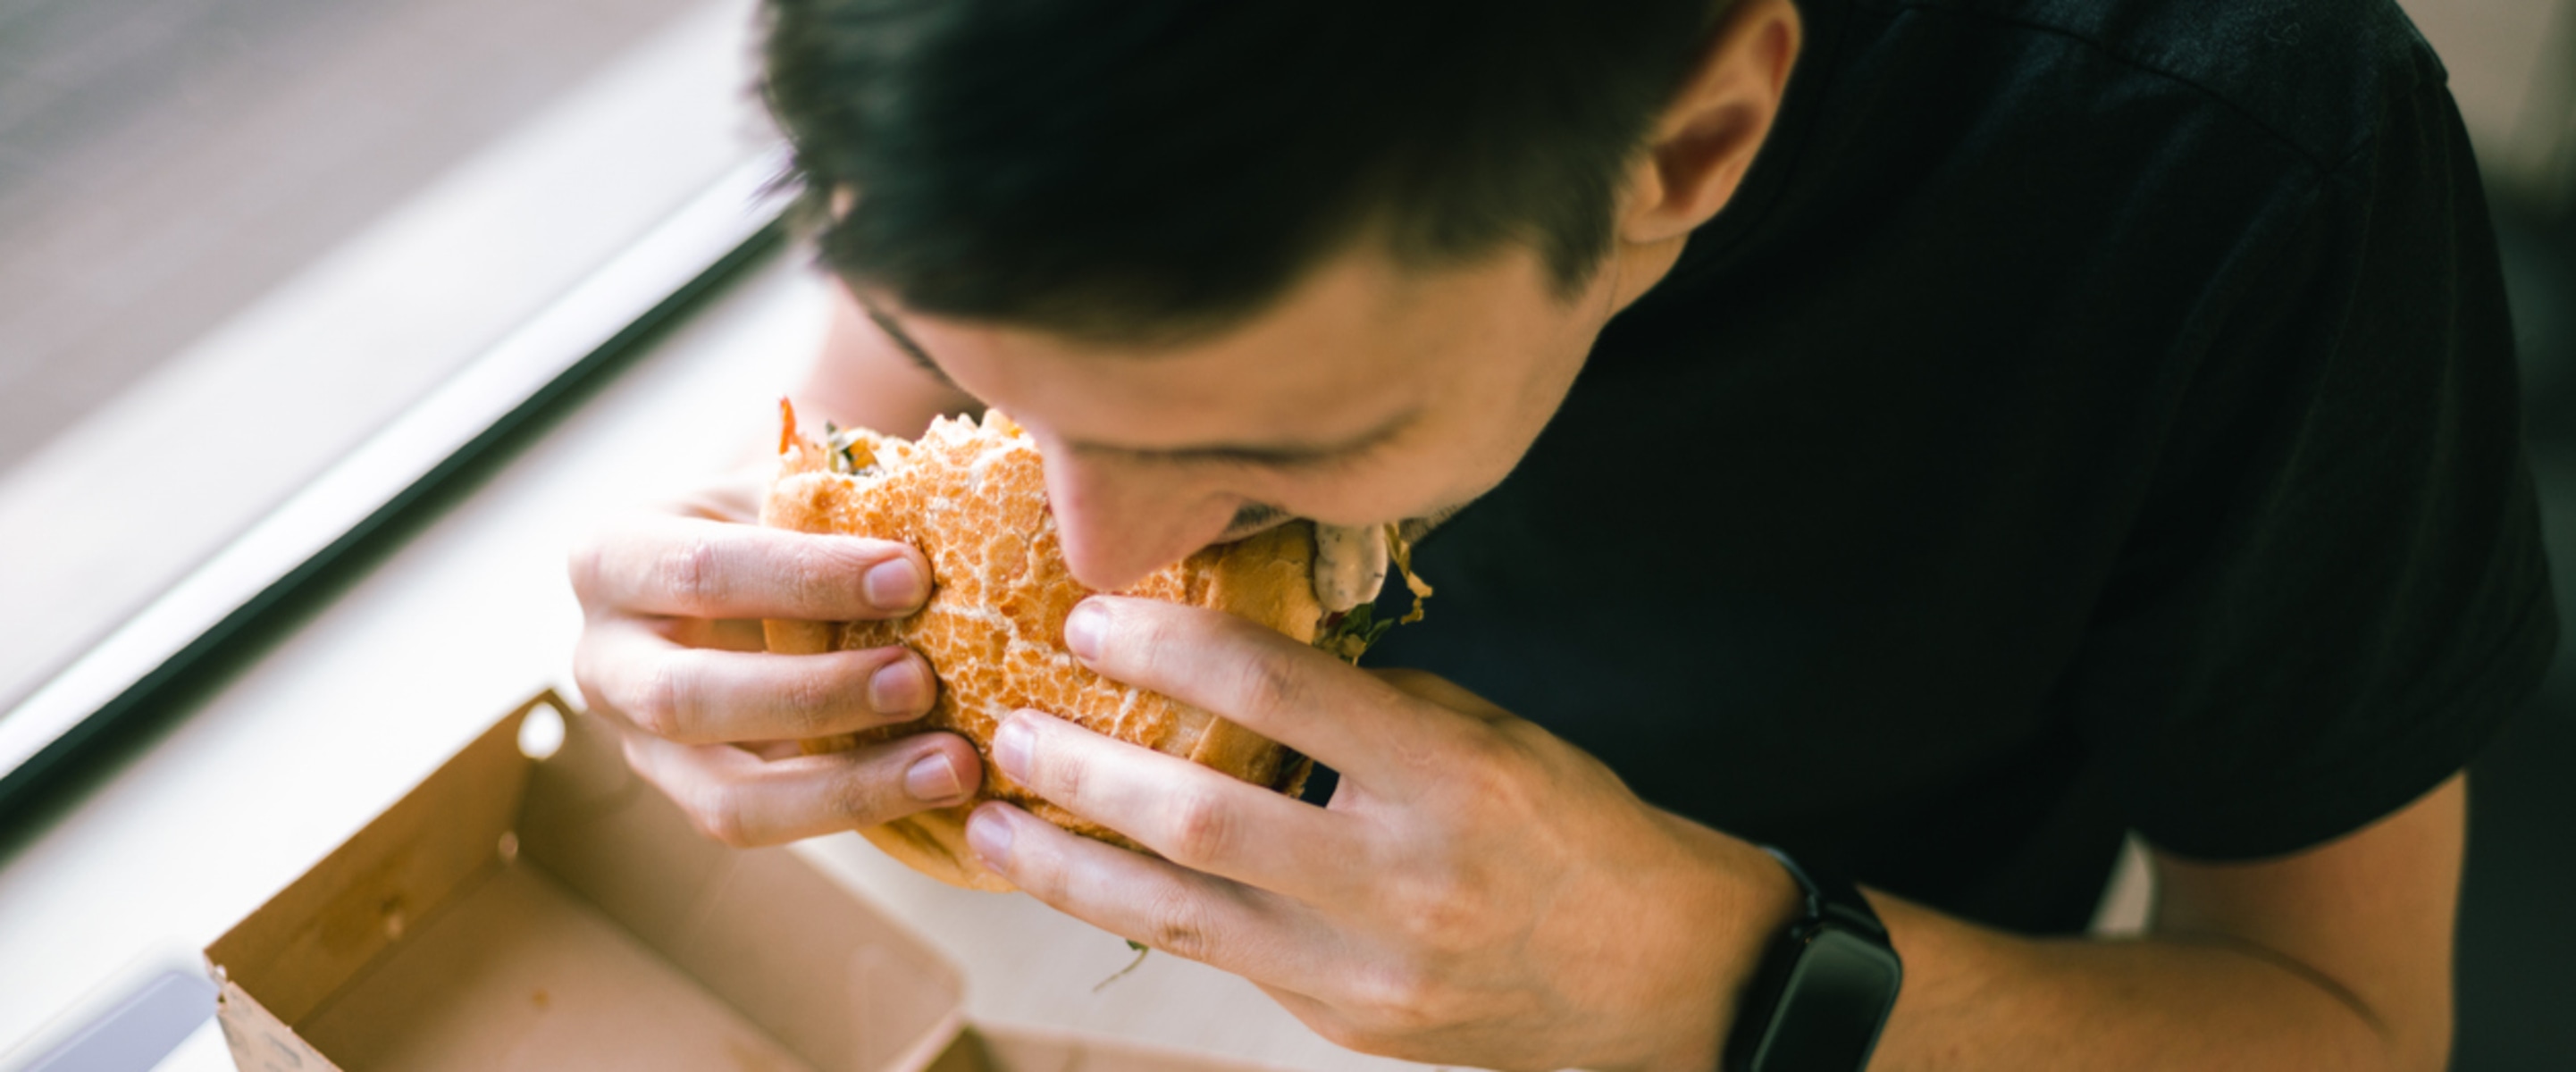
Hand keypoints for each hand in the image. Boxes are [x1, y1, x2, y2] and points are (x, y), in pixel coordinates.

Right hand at [567, 470, 980, 845]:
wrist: (740, 577)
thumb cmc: (771, 519)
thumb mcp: (782, 491)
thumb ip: (834, 505)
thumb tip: (943, 520)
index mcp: (614, 557)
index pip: (702, 570)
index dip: (805, 578)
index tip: (911, 576)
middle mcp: (603, 659)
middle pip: (688, 698)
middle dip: (815, 694)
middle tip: (921, 681)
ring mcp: (640, 745)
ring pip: (725, 798)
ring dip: (846, 787)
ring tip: (950, 765)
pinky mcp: (693, 798)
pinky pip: (768, 826)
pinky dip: (856, 812)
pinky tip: (934, 789)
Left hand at [963, 596, 1802, 1071]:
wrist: (1653, 974)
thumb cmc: (1567, 826)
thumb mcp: (1490, 732)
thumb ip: (1366, 705)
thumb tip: (1228, 660)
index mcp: (1450, 776)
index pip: (1282, 692)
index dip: (1170, 648)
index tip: (1092, 622)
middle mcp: (1402, 880)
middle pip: (1202, 819)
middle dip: (1086, 769)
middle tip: (1007, 727)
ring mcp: (1366, 971)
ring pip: (1178, 916)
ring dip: (1069, 868)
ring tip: (989, 826)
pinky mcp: (1342, 1025)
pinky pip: (1218, 958)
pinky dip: (1138, 913)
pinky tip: (1082, 878)